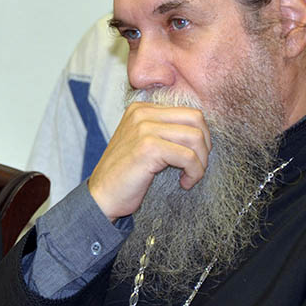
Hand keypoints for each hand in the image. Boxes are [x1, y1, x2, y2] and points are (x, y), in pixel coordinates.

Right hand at [87, 102, 210, 221]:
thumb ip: (164, 131)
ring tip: (190, 176)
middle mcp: (142, 113)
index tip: (193, 157)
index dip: (200, 137)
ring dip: (201, 162)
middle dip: (204, 146)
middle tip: (197, 166)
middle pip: (196, 119)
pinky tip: (184, 184)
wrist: (101, 196)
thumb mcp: (143, 143)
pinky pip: (188, 157)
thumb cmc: (125, 174)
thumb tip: (201, 132)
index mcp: (141, 109)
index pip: (189, 112)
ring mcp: (144, 129)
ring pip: (195, 137)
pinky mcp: (148, 147)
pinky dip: (194, 173)